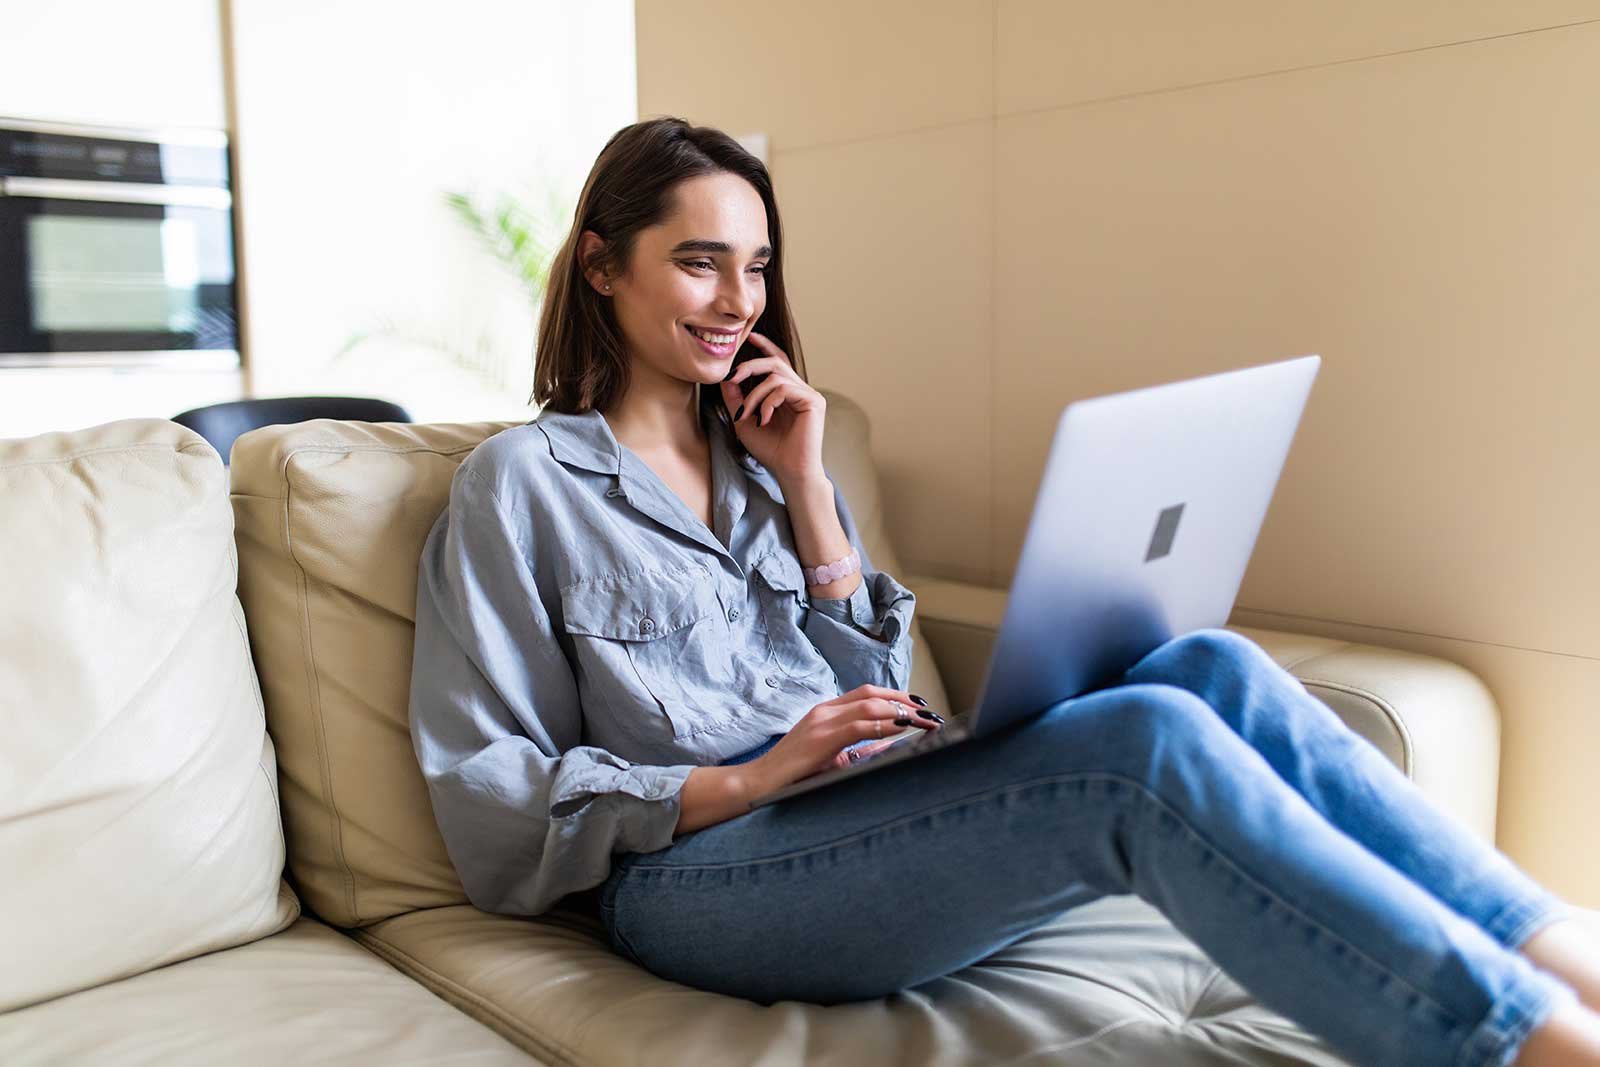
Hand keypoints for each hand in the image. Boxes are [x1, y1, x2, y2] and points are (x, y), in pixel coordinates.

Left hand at [719, 332, 826, 484]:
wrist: (789, 472)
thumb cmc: (771, 451)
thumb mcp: (745, 421)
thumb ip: (736, 400)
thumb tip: (726, 378)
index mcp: (787, 393)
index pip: (778, 361)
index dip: (765, 347)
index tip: (750, 338)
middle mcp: (800, 390)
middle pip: (775, 362)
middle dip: (749, 366)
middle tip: (731, 377)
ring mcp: (809, 394)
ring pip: (776, 376)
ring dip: (754, 394)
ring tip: (748, 414)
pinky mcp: (813, 401)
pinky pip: (784, 388)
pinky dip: (767, 402)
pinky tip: (764, 419)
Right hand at [742, 685, 942, 803]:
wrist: (759, 783)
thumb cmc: (793, 775)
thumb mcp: (831, 758)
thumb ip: (859, 749)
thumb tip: (893, 743)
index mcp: (825, 712)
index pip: (866, 693)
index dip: (895, 696)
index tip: (918, 706)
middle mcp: (824, 711)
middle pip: (872, 694)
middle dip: (905, 701)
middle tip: (929, 712)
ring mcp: (821, 722)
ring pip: (870, 706)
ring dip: (902, 712)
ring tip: (925, 721)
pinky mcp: (821, 738)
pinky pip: (860, 726)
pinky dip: (885, 726)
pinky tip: (903, 730)